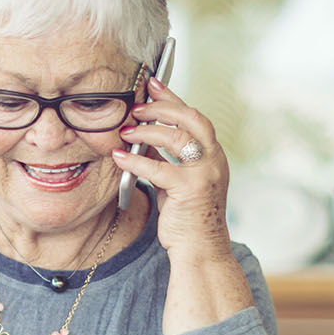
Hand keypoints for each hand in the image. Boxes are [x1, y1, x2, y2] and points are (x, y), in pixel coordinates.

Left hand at [113, 76, 233, 261]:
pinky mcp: (191, 189)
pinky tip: (119, 156)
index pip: (194, 117)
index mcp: (212, 155)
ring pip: (177, 137)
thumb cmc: (187, 217)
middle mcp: (214, 160)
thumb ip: (164, 158)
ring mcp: (205, 173)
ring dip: (148, 129)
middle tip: (137, 106)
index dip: (173, 98)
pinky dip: (136, 159)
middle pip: (191, 119)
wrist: (201, 250)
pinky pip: (159, 167)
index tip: (153, 83)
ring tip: (126, 129)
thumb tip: (141, 136)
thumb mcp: (175, 181)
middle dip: (162, 107)